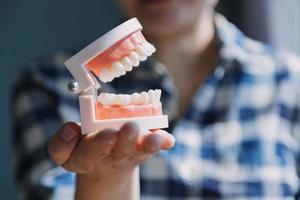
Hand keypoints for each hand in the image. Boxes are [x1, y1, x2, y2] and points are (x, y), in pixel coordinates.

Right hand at [47, 122, 174, 177]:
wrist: (105, 165)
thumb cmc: (85, 151)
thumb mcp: (64, 152)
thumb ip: (61, 143)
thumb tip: (71, 129)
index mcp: (90, 155)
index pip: (93, 150)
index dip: (101, 143)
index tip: (108, 133)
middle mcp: (114, 155)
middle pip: (121, 150)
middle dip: (125, 140)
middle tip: (129, 128)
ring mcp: (132, 153)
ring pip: (141, 151)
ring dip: (149, 144)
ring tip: (154, 138)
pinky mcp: (144, 149)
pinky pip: (155, 147)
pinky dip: (162, 142)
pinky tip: (168, 139)